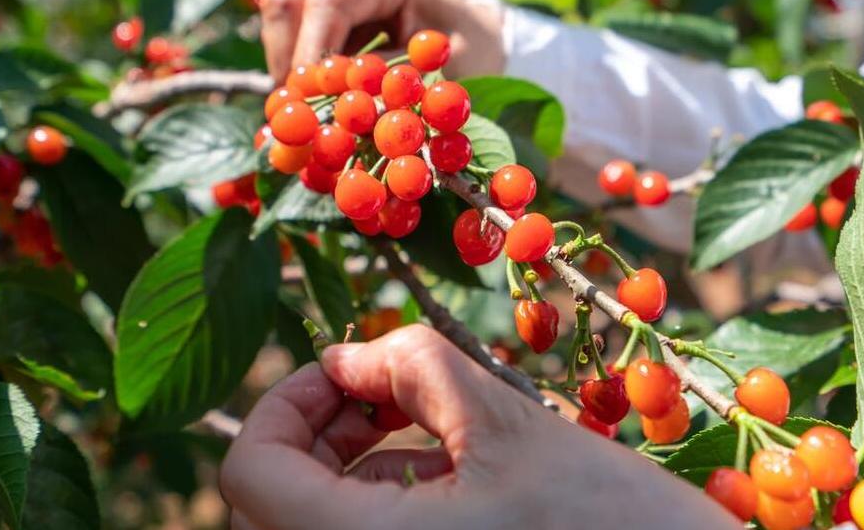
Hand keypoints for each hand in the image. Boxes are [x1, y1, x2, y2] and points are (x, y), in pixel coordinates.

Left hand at [219, 325, 739, 529]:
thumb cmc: (614, 526)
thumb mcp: (508, 424)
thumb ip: (413, 368)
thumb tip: (348, 352)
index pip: (249, 473)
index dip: (285, 402)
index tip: (348, 367)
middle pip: (276, 500)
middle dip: (327, 428)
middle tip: (393, 387)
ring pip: (323, 523)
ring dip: (360, 464)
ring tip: (444, 427)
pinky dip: (391, 501)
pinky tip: (459, 474)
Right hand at [256, 0, 503, 82]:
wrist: (477, 38)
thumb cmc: (469, 51)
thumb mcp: (445, 69)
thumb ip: (394, 81)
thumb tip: (344, 104)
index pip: (326, 3)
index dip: (309, 53)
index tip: (306, 99)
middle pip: (289, 1)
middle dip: (287, 58)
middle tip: (298, 108)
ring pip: (280, 13)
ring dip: (285, 62)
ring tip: (307, 105)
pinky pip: (290, 27)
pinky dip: (294, 63)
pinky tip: (313, 95)